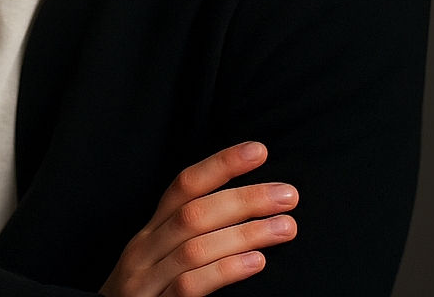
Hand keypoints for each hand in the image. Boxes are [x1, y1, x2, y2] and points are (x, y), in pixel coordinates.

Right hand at [100, 142, 297, 296]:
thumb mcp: (161, 261)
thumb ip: (193, 238)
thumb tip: (245, 213)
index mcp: (150, 232)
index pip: (183, 186)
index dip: (220, 165)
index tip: (259, 150)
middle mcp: (145, 249)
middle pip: (194, 212)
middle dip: (244, 199)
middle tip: (288, 194)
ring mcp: (146, 281)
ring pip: (195, 245)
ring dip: (245, 233)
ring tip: (286, 227)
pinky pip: (190, 286)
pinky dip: (225, 270)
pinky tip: (257, 261)